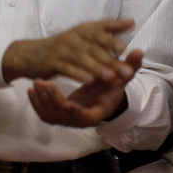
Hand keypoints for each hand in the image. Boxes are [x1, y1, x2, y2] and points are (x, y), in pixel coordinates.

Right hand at [2, 19, 135, 84]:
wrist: (29, 54)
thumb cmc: (61, 46)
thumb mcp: (82, 35)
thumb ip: (106, 29)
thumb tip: (131, 22)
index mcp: (82, 30)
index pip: (100, 30)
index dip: (113, 36)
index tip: (127, 46)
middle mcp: (72, 37)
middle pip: (94, 47)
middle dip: (111, 59)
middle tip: (127, 70)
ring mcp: (61, 49)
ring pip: (82, 58)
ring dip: (97, 68)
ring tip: (111, 77)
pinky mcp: (52, 62)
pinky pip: (67, 68)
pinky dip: (78, 74)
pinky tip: (89, 81)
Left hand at [27, 50, 142, 126]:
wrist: (106, 97)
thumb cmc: (114, 86)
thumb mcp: (123, 76)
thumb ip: (130, 66)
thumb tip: (140, 51)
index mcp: (96, 113)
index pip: (77, 114)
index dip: (63, 103)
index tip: (52, 87)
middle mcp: (81, 121)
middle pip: (61, 116)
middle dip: (48, 101)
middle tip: (40, 84)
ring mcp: (70, 121)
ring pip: (50, 116)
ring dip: (40, 101)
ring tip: (35, 83)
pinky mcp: (61, 117)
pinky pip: (46, 114)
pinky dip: (37, 104)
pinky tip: (31, 89)